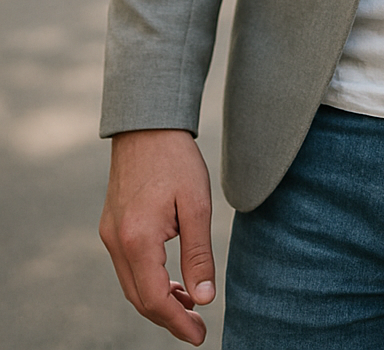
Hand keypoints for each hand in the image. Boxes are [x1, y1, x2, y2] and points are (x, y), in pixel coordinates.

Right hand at [99, 129, 215, 344]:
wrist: (147, 125)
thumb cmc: (176, 161)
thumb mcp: (197, 205)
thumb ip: (199, 253)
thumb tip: (204, 297)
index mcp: (137, 239)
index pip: (154, 299)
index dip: (177, 323)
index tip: (200, 336)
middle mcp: (116, 242)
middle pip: (139, 298)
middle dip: (168, 318)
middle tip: (198, 328)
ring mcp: (110, 234)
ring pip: (132, 284)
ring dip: (159, 300)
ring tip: (190, 304)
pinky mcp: (112, 226)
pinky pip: (128, 267)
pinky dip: (149, 280)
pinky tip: (172, 279)